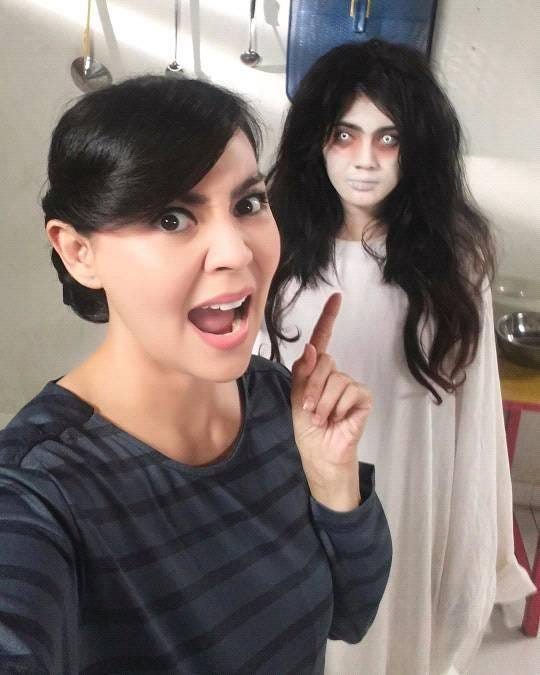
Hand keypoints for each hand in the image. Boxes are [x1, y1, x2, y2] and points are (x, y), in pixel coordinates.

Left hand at [290, 293, 371, 510]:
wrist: (320, 455)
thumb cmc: (308, 430)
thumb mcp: (296, 399)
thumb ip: (303, 373)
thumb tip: (312, 347)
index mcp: (317, 372)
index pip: (323, 340)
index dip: (329, 318)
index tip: (336, 297)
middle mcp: (336, 374)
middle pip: (323, 362)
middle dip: (311, 388)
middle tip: (309, 410)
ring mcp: (351, 385)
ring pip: (334, 379)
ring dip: (322, 403)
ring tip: (322, 419)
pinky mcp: (363, 397)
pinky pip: (348, 391)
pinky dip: (337, 407)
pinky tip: (338, 420)